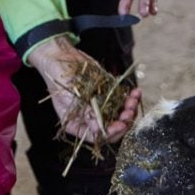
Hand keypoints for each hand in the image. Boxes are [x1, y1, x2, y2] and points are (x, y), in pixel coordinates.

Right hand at [27, 37, 141, 142]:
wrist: (62, 58)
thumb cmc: (59, 79)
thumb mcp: (69, 97)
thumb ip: (85, 113)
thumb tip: (98, 130)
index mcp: (78, 125)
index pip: (97, 136)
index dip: (111, 133)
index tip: (121, 124)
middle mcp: (91, 119)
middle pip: (112, 127)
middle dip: (124, 120)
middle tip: (130, 110)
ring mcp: (101, 106)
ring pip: (120, 114)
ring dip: (130, 108)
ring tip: (134, 98)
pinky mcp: (108, 94)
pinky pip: (122, 100)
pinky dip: (130, 97)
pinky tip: (135, 91)